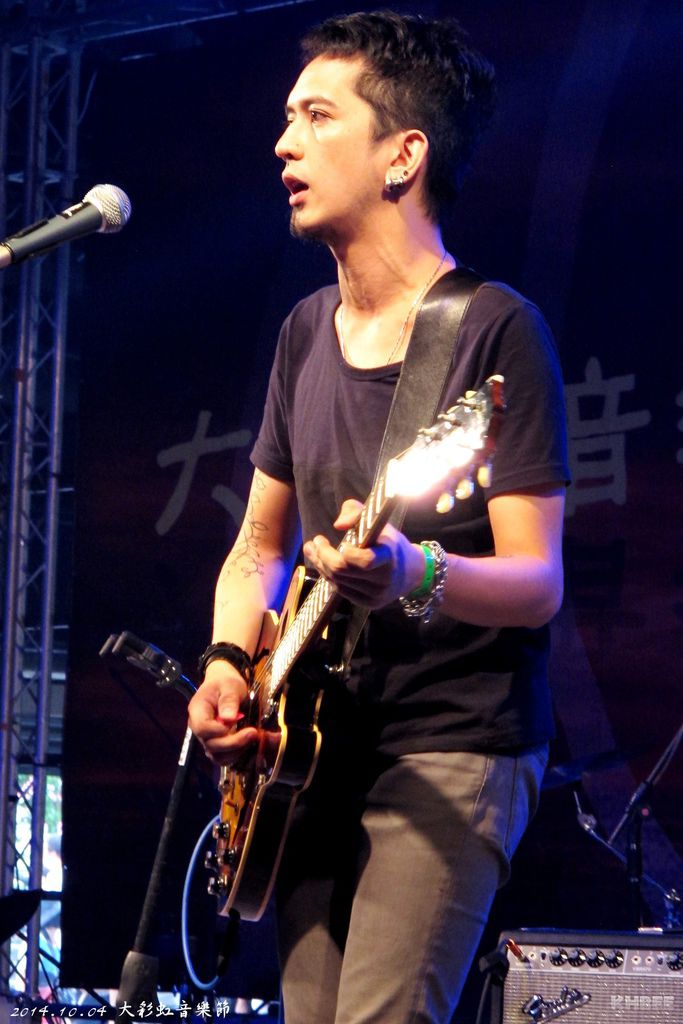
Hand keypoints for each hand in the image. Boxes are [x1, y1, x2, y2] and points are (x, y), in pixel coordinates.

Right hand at [187, 660, 258, 763]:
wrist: (223, 683)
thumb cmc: (225, 682)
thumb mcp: (229, 685)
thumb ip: (228, 700)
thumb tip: (229, 719)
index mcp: (197, 710)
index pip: (202, 728)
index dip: (218, 731)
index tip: (236, 722)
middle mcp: (198, 727)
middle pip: (210, 745)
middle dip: (233, 742)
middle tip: (252, 732)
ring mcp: (206, 737)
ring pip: (216, 756)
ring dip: (235, 751)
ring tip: (251, 737)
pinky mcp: (216, 743)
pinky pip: (223, 757)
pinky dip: (235, 754)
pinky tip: (247, 742)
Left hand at [302, 498, 424, 608]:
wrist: (410, 571)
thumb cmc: (388, 541)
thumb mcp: (376, 521)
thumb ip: (355, 512)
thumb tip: (338, 524)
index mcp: (388, 555)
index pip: (365, 560)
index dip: (346, 553)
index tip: (338, 540)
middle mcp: (383, 578)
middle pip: (342, 571)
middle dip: (322, 556)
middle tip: (314, 542)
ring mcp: (376, 594)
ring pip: (337, 581)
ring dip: (321, 565)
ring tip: (314, 552)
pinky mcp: (370, 603)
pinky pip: (341, 591)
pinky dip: (330, 577)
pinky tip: (326, 566)